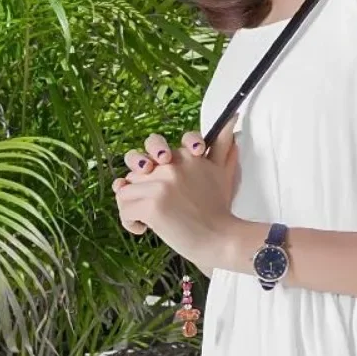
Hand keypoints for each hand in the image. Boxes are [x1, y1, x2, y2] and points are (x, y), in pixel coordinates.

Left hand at [111, 117, 240, 269]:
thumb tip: (232, 119)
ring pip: (125, 188)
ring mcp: (160, 185)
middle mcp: (172, 165)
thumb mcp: (223, 170)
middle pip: (135, 162)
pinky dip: (129, 221)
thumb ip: (223, 144)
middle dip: (133, 176)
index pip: (157, 144)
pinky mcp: (150, 206)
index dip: (154, 154)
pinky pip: (124, 208)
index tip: (161, 165)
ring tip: (144, 215)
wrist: (220, 236)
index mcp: (187, 155)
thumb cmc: (220, 207)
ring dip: (131, 203)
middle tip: (144, 190)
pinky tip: (144, 228)